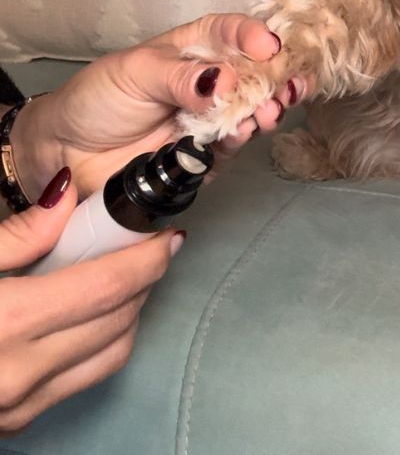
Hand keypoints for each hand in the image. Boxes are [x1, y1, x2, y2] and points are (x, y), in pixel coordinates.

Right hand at [0, 169, 183, 435]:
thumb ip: (16, 235)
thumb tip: (67, 195)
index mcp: (5, 323)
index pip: (109, 286)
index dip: (149, 256)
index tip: (167, 233)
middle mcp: (20, 373)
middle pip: (120, 318)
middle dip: (146, 278)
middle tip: (148, 246)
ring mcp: (19, 405)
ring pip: (113, 353)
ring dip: (130, 311)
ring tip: (124, 276)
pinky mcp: (16, 422)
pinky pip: (83, 378)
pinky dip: (103, 342)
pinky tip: (89, 315)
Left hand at [10, 14, 308, 199]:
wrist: (69, 152)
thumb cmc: (100, 97)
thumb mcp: (136, 72)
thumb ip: (180, 77)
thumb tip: (226, 82)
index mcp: (196, 50)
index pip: (232, 34)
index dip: (253, 36)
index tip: (269, 46)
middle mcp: (212, 82)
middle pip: (257, 76)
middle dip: (277, 80)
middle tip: (287, 88)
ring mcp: (213, 119)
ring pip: (252, 112)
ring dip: (265, 111)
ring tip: (265, 114)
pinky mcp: (207, 155)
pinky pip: (232, 146)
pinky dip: (241, 139)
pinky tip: (242, 133)